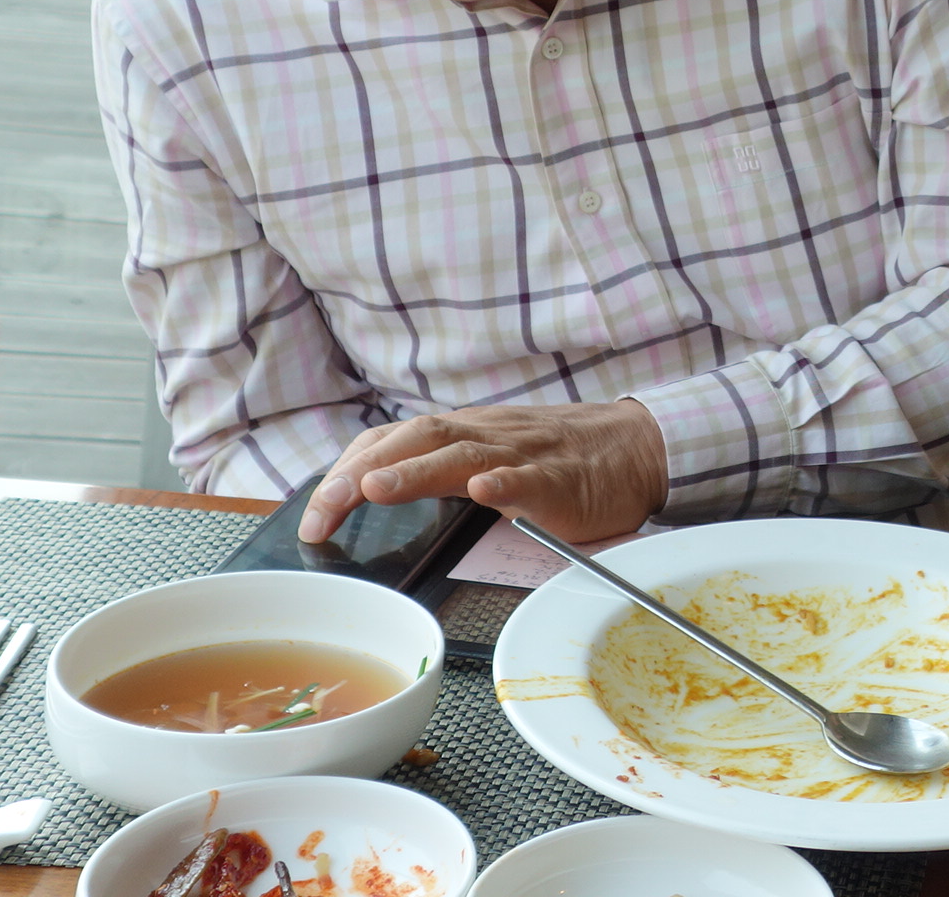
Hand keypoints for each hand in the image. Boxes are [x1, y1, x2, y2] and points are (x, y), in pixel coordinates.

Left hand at [297, 399, 669, 543]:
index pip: (391, 441)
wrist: (636, 447)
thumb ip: (440, 469)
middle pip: (413, 439)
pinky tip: (484, 490)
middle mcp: (485, 436)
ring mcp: (523, 455)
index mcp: (463, 435)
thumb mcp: (490, 456)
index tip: (312, 513)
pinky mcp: (561, 480)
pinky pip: (531, 477)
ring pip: (462, 454)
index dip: (346, 471)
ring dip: (413, 471)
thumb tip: (371, 493)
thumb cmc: (559, 458)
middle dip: (359, 474)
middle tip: (320, 512)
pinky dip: (504, 481)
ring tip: (373, 490)